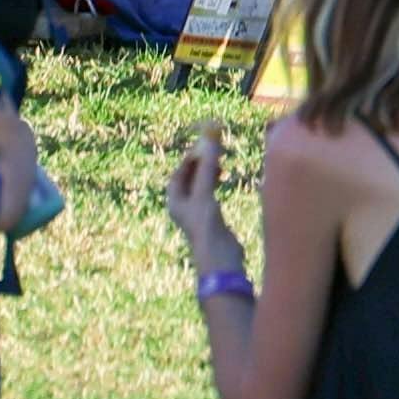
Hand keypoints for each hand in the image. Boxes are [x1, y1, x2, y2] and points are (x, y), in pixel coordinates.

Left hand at [164, 122, 240, 256]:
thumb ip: (207, 168)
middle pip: (189, 179)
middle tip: (213, 151)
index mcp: (175, 202)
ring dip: (208, 173)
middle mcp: (184, 207)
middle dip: (200, 165)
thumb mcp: (204, 193)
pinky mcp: (211, 219)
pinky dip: (215, 184)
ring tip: (220, 164)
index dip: (188, 160)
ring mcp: (197, 213)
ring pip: (200, 186)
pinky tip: (224, 179)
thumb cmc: (205, 226)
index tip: (201, 147)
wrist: (219, 257)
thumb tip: (210, 141)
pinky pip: (210, 195)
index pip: (177, 174)